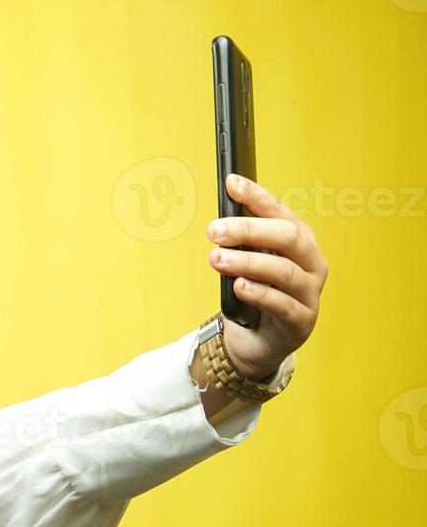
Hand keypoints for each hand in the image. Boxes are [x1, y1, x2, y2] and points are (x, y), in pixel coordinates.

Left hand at [206, 173, 327, 379]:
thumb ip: (242, 240)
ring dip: (247, 262)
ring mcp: (309, 294)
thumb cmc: (254, 296)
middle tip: (214, 230)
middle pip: (287, 238)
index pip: (281, 213)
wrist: (256, 343)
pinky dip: (259, 293)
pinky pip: (282, 304)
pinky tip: (238, 286)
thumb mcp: (248, 263)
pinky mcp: (301, 322)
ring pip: (283, 271)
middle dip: (249, 229)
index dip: (257, 197)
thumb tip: (223, 211)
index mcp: (300, 243)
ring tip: (217, 258)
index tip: (231, 183)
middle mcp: (311, 264)